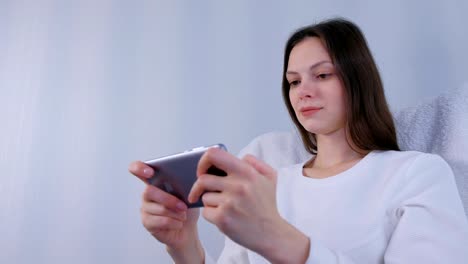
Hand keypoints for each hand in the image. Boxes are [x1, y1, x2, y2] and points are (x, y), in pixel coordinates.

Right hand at [129, 161, 203, 261]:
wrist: (187, 228)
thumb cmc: (187, 208)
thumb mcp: (189, 193)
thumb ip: (184, 183)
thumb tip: (188, 179)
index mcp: (155, 180)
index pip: (138, 169)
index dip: (139, 168)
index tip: (150, 172)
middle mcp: (147, 193)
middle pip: (149, 191)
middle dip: (169, 200)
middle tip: (183, 206)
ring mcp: (145, 208)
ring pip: (158, 208)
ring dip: (175, 213)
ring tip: (183, 216)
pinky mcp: (147, 222)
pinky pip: (160, 221)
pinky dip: (173, 223)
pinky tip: (179, 223)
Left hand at [188, 149, 308, 262]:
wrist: (271, 233)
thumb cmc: (267, 205)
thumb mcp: (269, 177)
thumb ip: (253, 162)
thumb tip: (238, 157)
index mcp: (247, 172)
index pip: (214, 155)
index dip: (203, 161)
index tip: (203, 170)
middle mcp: (238, 186)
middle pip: (203, 179)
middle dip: (199, 186)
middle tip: (202, 190)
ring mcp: (229, 203)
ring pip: (204, 196)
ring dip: (210, 201)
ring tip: (225, 206)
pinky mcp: (222, 218)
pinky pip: (205, 212)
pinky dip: (212, 214)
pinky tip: (224, 216)